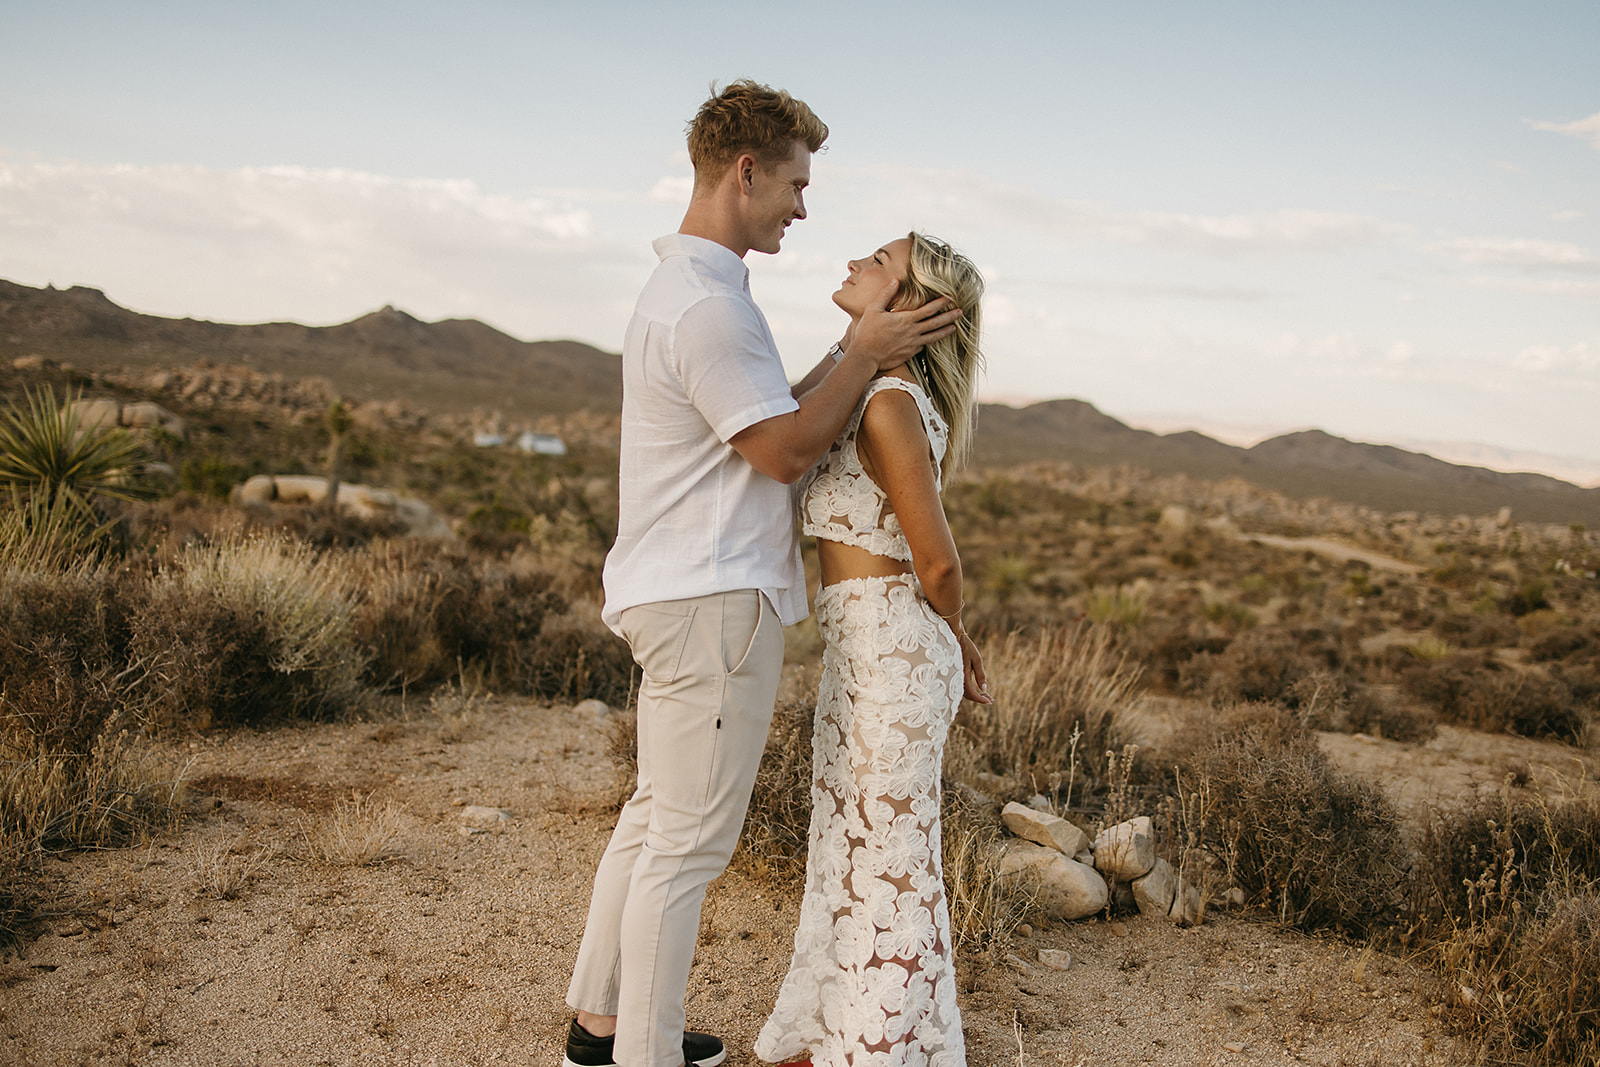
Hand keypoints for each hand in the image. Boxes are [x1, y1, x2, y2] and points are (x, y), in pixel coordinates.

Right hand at [847, 278, 961, 371]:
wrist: (865, 356)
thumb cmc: (866, 332)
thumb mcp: (874, 309)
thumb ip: (886, 294)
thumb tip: (895, 280)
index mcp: (905, 320)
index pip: (928, 310)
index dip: (940, 303)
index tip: (950, 298)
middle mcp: (912, 332)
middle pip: (935, 323)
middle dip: (949, 317)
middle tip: (961, 312)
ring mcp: (912, 345)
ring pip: (933, 337)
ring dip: (945, 331)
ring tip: (954, 328)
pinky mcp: (909, 354)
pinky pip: (922, 346)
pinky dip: (929, 341)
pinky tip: (933, 339)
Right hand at [957, 630, 990, 703]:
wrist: (955, 637)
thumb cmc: (966, 647)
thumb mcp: (976, 659)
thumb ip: (980, 675)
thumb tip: (984, 689)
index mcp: (962, 676)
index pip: (972, 693)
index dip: (981, 699)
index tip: (990, 701)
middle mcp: (957, 678)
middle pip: (968, 695)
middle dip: (980, 698)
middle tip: (991, 699)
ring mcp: (956, 676)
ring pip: (965, 691)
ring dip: (975, 694)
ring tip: (986, 695)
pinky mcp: (956, 673)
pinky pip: (963, 686)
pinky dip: (971, 689)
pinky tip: (977, 688)